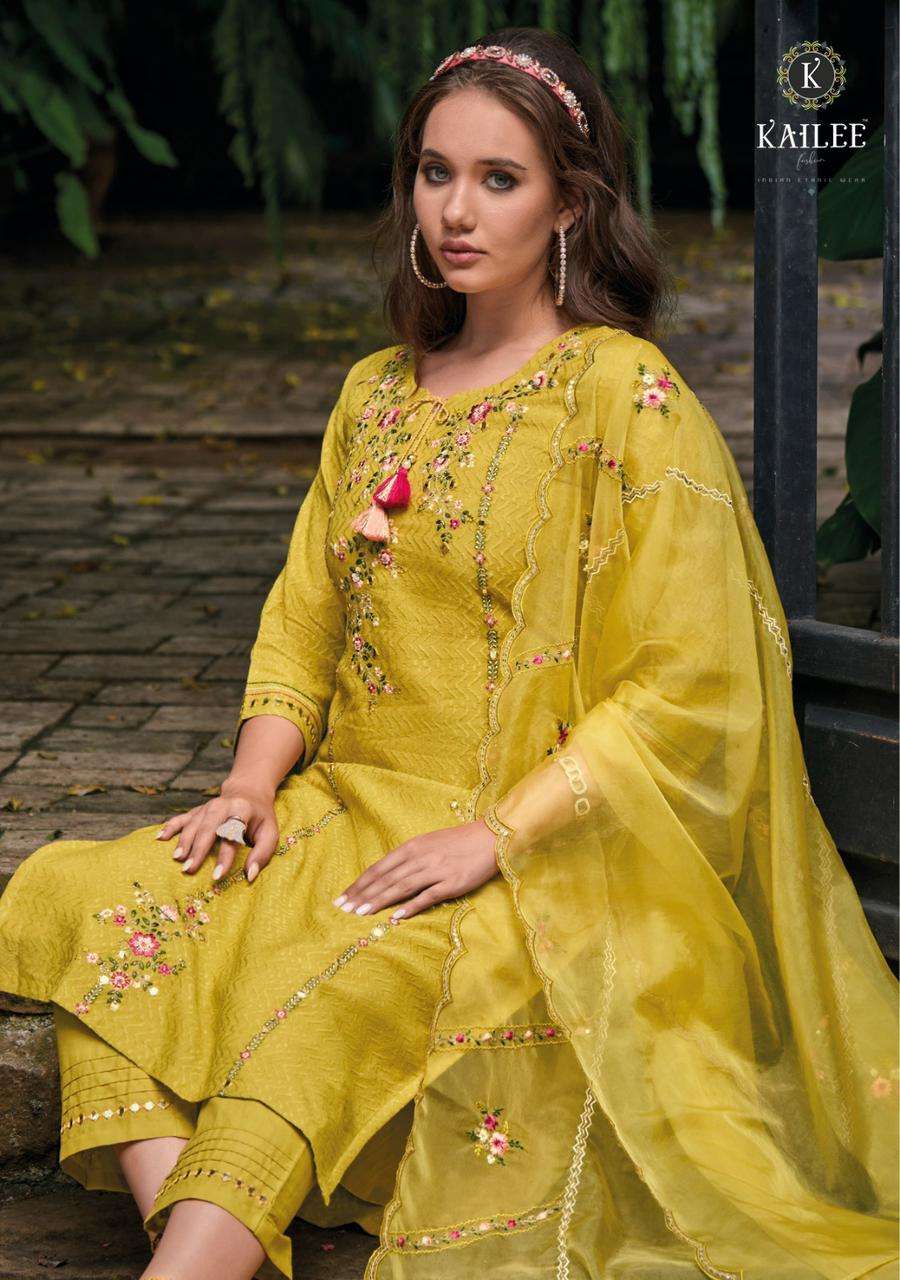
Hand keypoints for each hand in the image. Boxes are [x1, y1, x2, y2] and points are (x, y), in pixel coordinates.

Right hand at [155, 777, 278, 882]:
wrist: (248, 791)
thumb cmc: (261, 818)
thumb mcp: (270, 833)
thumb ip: (262, 853)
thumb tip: (249, 876)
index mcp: (242, 810)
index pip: (232, 835)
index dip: (225, 857)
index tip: (217, 876)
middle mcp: (222, 806)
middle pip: (208, 828)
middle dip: (198, 849)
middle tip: (189, 869)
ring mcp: (207, 807)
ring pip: (193, 824)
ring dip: (184, 842)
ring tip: (177, 860)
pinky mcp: (197, 810)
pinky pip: (181, 818)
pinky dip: (170, 827)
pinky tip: (160, 838)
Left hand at [332, 819, 499, 920]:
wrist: (490, 838)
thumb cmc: (458, 841)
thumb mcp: (428, 843)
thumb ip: (408, 859)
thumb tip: (386, 876)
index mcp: (412, 847)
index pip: (379, 868)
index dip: (359, 883)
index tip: (342, 897)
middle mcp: (420, 857)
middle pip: (385, 879)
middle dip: (362, 894)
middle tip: (343, 910)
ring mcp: (436, 870)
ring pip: (401, 887)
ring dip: (379, 901)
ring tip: (361, 914)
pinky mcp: (451, 883)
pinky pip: (427, 896)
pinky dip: (410, 907)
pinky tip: (396, 916)